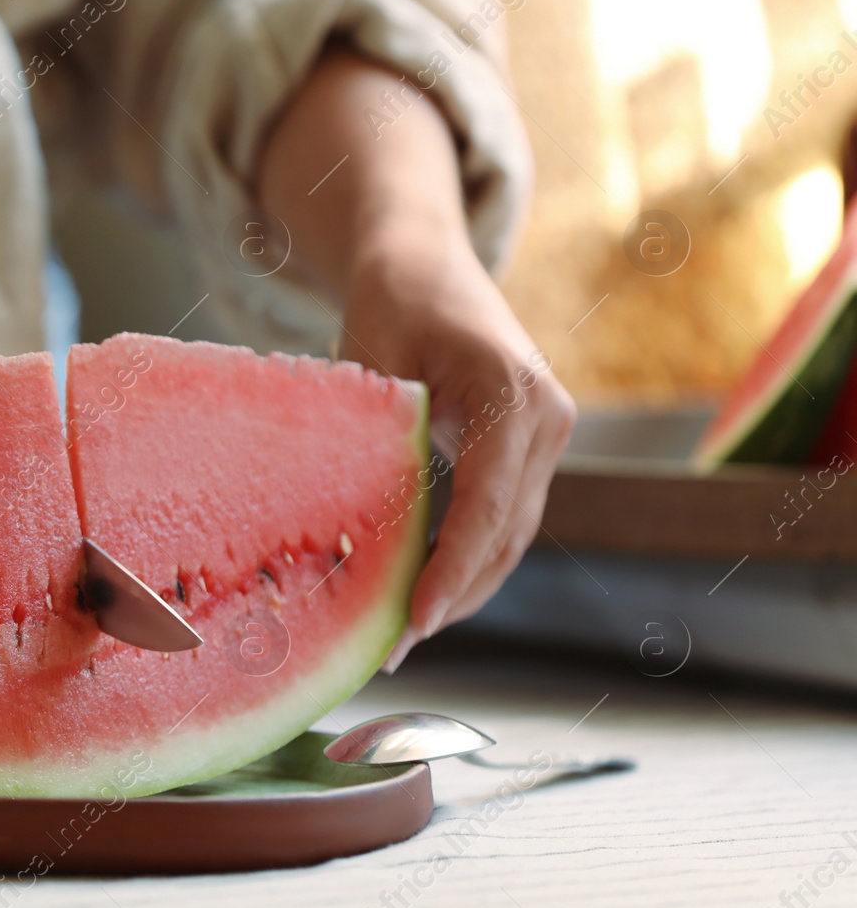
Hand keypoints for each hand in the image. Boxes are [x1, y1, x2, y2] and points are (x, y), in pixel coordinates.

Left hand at [342, 237, 574, 668]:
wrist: (425, 260)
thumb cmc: (391, 299)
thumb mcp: (373, 359)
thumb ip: (378, 436)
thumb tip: (360, 533)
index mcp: (514, 392)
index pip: (488, 504)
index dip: (453, 569)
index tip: (414, 620)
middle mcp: (546, 418)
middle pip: (508, 534)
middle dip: (454, 596)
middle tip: (395, 646)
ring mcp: (547, 436)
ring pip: (511, 536)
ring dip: (462, 588)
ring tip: (403, 633)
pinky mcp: (530, 448)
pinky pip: (502, 517)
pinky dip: (465, 557)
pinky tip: (421, 591)